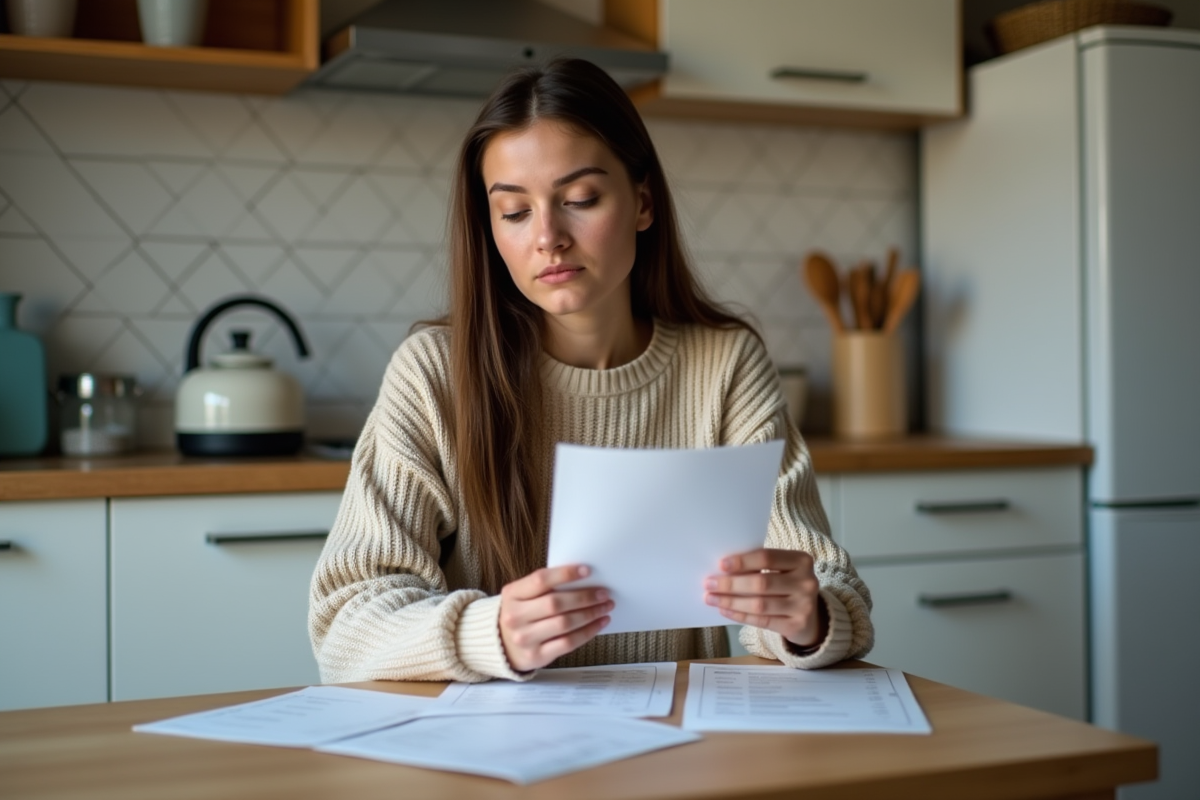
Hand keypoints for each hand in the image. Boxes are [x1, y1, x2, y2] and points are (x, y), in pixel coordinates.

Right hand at [499, 564, 612, 671]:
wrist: (499, 645)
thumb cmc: (520, 613)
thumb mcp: (521, 595)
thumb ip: (544, 587)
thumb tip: (583, 579)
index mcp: (512, 594)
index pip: (541, 580)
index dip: (565, 574)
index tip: (587, 571)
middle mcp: (515, 617)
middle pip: (556, 603)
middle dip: (585, 597)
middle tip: (604, 594)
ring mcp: (525, 638)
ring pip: (565, 624)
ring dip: (590, 614)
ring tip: (605, 607)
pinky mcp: (537, 656)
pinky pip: (568, 643)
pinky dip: (587, 632)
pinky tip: (598, 624)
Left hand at [704, 548, 824, 648]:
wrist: (811, 615)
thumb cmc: (788, 585)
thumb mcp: (782, 570)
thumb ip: (760, 567)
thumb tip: (723, 570)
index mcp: (802, 560)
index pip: (767, 558)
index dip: (742, 561)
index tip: (721, 565)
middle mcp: (806, 582)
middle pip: (761, 583)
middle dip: (731, 584)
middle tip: (709, 584)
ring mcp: (803, 606)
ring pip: (759, 604)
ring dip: (731, 601)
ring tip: (711, 598)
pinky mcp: (796, 625)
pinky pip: (762, 621)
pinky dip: (740, 615)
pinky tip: (725, 611)